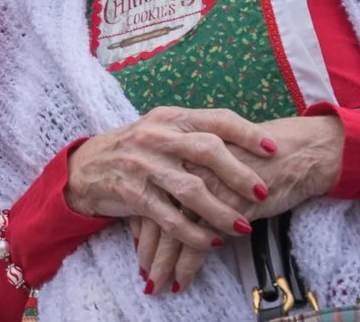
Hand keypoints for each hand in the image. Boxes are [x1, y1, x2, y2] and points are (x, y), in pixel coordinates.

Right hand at [65, 107, 275, 258]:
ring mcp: (143, 165)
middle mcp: (157, 136)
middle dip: (239, 174)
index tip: (273, 148)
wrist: (86, 167)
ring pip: (191, 189)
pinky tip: (210, 242)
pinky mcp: (132, 194)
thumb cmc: (136, 149)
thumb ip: (194, 133)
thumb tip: (247, 142)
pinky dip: (193, 233)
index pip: (216, 119)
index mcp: (170, 117)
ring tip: (243, 228)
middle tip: (262, 192)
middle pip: (207, 150)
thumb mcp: (161, 130)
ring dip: (221, 212)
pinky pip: (169, 217)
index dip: (247, 133)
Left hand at [133, 114, 344, 295]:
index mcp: (181, 151)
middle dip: (147, 245)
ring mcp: (205, 187)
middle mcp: (187, 167)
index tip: (134, 241)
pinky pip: (199, 242)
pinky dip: (187, 264)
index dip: (140, 219)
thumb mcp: (218, 156)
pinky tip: (181, 280)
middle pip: (156, 212)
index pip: (151, 190)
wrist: (295, 152)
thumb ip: (194, 173)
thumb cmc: (257, 155)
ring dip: (163, 261)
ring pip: (173, 230)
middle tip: (142, 269)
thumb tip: (173, 200)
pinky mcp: (226, 206)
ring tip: (155, 283)